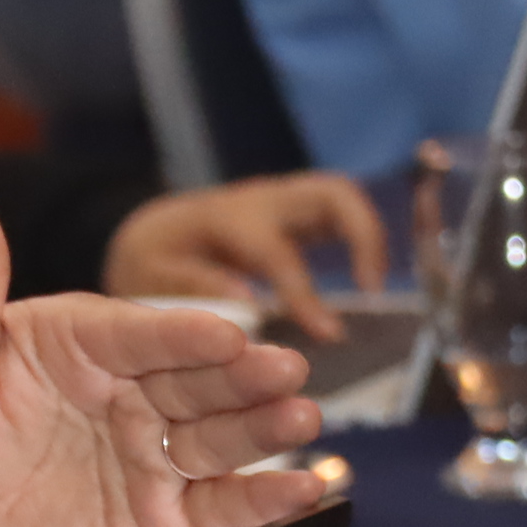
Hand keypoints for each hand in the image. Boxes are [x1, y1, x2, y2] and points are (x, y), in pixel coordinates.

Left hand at [0, 166, 323, 526]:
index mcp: (91, 340)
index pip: (143, 333)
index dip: (183, 334)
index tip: (223, 331)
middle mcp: (137, 389)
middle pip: (199, 380)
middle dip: (246, 374)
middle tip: (286, 368)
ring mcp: (159, 452)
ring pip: (222, 436)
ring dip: (265, 426)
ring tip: (302, 416)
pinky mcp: (172, 515)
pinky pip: (223, 504)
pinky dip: (265, 498)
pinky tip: (306, 488)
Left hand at [99, 173, 389, 337]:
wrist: (150, 233)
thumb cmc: (150, 260)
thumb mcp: (148, 275)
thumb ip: (191, 285)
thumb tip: (248, 302)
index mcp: (226, 219)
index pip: (276, 251)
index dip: (305, 292)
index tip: (330, 333)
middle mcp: (262, 202)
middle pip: (330, 193)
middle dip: (363, 234)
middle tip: (375, 291)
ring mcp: (283, 203)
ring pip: (341, 197)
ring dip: (370, 235)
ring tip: (377, 290)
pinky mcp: (296, 216)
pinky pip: (338, 215)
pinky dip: (361, 241)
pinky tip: (367, 288)